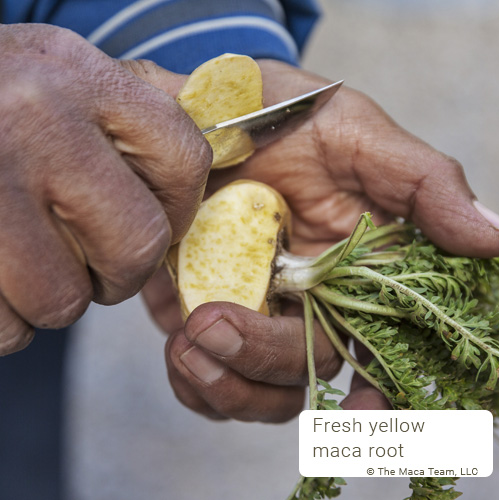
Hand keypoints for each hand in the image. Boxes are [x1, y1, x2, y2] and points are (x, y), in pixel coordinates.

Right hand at [0, 24, 211, 354]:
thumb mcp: (62, 76)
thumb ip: (135, 108)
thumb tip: (222, 139)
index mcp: (81, 76)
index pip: (185, 161)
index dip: (182, 209)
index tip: (158, 221)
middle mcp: (34, 118)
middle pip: (137, 243)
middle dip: (121, 272)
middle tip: (91, 262)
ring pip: (66, 298)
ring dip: (56, 299)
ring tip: (29, 265)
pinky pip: (5, 326)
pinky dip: (6, 323)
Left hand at [143, 60, 498, 420]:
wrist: (207, 110)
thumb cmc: (289, 114)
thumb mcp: (358, 135)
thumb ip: (424, 186)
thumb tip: (495, 240)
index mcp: (360, 272)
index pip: (388, 348)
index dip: (385, 393)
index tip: (361, 414)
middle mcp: (313, 301)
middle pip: (310, 372)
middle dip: (264, 365)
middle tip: (214, 327)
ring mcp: (256, 310)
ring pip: (257, 389)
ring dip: (224, 386)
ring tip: (187, 343)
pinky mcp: (205, 311)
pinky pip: (204, 376)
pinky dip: (192, 382)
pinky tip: (178, 353)